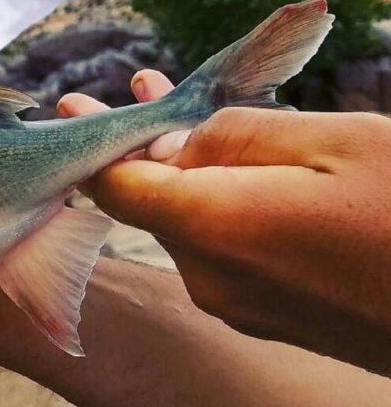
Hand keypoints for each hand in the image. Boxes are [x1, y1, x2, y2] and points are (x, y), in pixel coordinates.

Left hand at [61, 69, 390, 373]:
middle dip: (146, 145)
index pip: (118, 186)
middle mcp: (210, 278)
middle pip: (152, 203)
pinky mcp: (267, 316)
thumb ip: (235, 137)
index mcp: (213, 229)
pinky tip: (233, 174)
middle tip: (138, 90)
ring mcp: (238, 305)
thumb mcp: (332, 145)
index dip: (92, 143)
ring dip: (183, 172)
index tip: (74, 107)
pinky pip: (220, 249)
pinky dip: (214, 206)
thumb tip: (172, 143)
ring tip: (187, 119)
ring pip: (188, 224)